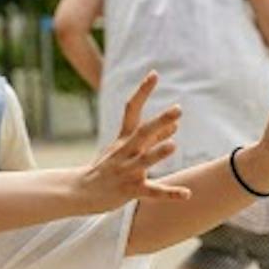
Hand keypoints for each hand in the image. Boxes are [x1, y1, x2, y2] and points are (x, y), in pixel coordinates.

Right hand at [73, 72, 189, 212]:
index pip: (132, 109)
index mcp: (124, 139)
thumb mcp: (126, 149)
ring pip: (144, 161)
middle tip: (177, 110)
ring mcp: (127, 171)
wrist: (81, 190)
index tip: (154, 74)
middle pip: (142, 133)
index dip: (142, 91)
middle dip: (160, 121)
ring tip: (173, 145)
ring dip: (157, 153)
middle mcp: (125, 152)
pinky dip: (170, 193)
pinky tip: (187, 194)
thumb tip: (175, 126)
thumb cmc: (108, 166)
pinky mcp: (131, 190)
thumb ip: (154, 138)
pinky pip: (153, 192)